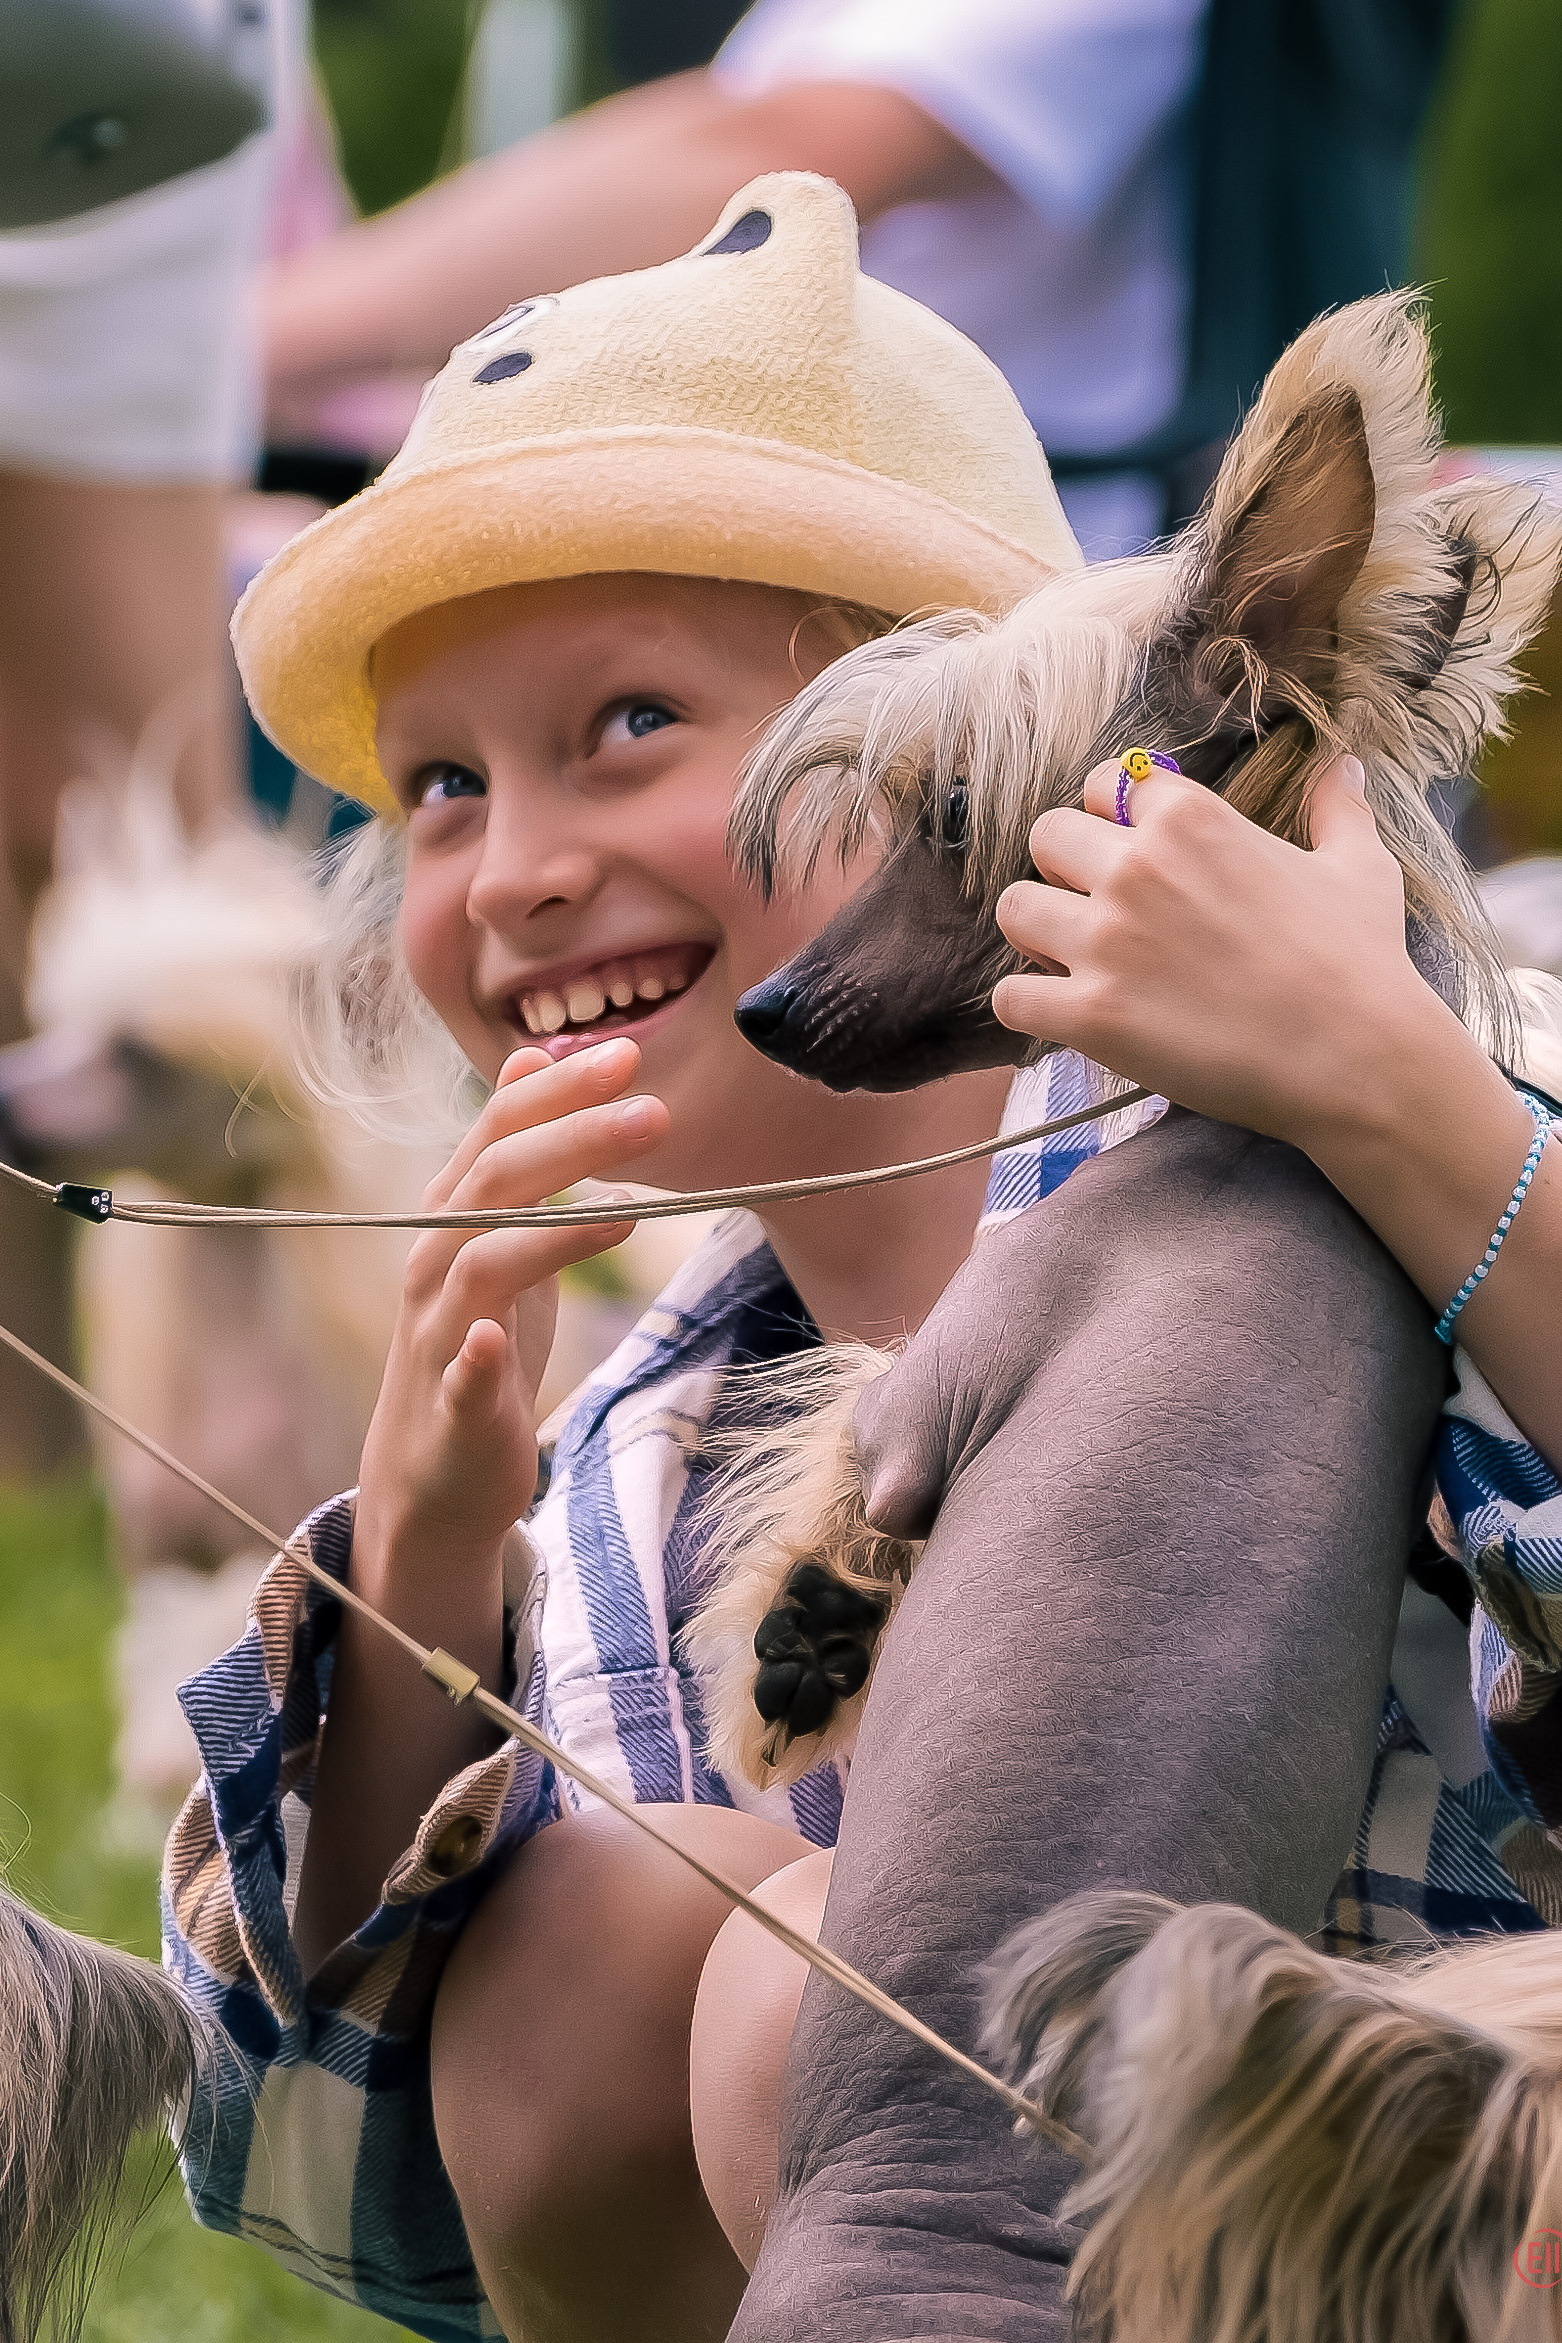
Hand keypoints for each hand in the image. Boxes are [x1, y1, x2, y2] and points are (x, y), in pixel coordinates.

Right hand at [355, 1037, 668, 1582]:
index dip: (558, 1091)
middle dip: (574, 1139)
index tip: (628, 1054)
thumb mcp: (497, 1235)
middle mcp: (435, 1263)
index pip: (499, 1131)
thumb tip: (531, 1058)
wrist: (433, 1471)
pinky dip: (472, 1358)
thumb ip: (514, 1154)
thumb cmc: (478, 1341)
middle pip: (495, 1182)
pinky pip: (457, 1378)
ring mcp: (441, 1336)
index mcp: (452, 1217)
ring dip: (553, 1235)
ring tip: (630, 1211)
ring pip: (480, 1266)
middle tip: (654, 1112)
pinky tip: (493, 1340)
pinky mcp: (454, 1409)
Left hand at [991, 754, 1426, 1146]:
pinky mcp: (1091, 1014)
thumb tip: (1343, 764)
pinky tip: (1063, 1014)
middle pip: (1046, 836)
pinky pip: (1010, 997)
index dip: (1112, 817)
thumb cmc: (1362, 962)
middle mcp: (1136, 868)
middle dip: (1065, 870)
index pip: (1106, 783)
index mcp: (1190, 819)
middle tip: (1098, 910)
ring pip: (1015, 909)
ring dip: (1037, 932)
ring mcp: (1107, 941)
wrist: (1357, 1058)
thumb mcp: (1360, 868)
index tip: (1130, 850)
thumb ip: (1338, 810)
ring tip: (1071, 960)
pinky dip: (1027, 1007)